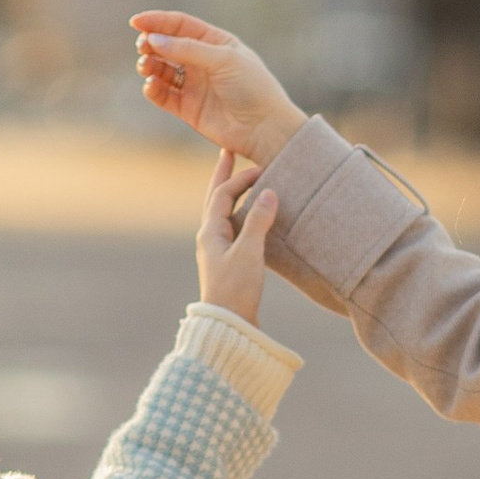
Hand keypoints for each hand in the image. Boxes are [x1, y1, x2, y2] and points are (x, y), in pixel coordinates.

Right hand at [132, 12, 307, 168]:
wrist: (264, 128)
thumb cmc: (252, 87)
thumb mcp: (222, 59)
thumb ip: (187, 49)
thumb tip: (153, 39)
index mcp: (215, 42)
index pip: (180, 25)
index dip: (157, 21)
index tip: (136, 22)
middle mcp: (203, 62)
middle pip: (167, 46)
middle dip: (151, 44)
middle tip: (143, 47)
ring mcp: (195, 85)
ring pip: (162, 70)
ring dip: (149, 65)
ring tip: (145, 65)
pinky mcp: (188, 108)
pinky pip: (163, 95)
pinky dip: (153, 89)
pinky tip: (150, 84)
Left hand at [195, 150, 279, 325]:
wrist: (229, 326)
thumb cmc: (236, 290)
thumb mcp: (249, 253)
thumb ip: (259, 222)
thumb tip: (269, 192)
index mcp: (210, 232)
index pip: (222, 194)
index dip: (241, 178)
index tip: (262, 168)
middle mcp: (210, 238)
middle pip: (215, 198)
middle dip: (223, 175)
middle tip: (227, 152)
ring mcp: (217, 250)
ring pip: (223, 213)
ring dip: (231, 193)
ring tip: (239, 178)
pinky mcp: (228, 262)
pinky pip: (233, 228)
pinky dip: (242, 213)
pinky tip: (250, 215)